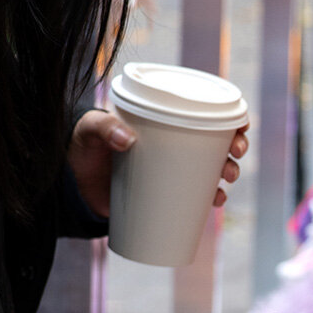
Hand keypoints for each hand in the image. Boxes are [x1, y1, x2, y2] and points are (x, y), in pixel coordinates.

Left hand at [67, 109, 248, 217]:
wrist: (71, 183)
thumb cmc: (81, 148)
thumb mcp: (88, 131)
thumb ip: (102, 127)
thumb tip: (127, 139)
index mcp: (164, 120)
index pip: (205, 112)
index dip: (231, 116)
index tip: (241, 124)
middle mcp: (174, 143)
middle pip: (218, 141)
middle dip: (236, 147)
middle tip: (236, 153)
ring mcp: (172, 170)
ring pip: (213, 169)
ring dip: (229, 172)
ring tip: (226, 179)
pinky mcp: (166, 194)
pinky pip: (197, 197)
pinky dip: (210, 199)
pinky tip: (217, 200)